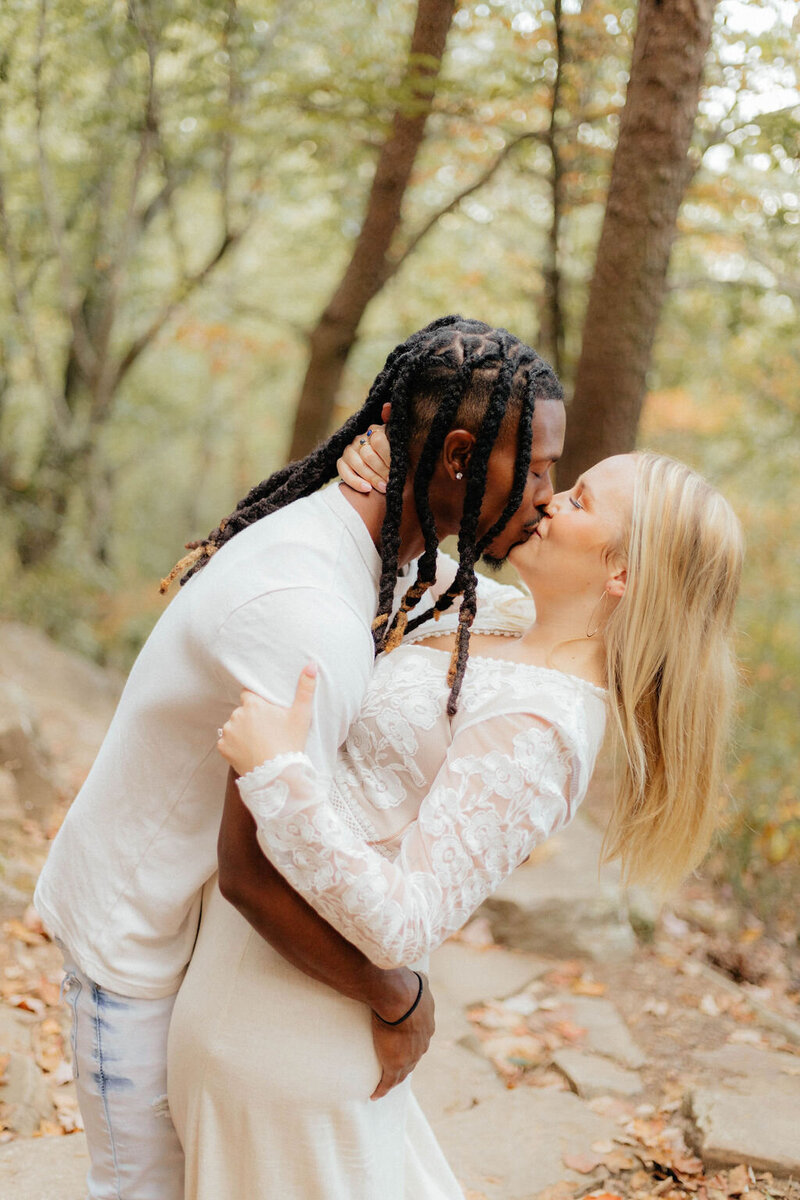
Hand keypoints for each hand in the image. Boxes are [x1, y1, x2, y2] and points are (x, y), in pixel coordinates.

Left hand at [217, 666, 316, 775]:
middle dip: (251, 718)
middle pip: (242, 711)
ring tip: (259, 743)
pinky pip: (227, 742)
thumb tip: (311, 664)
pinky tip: (249, 751)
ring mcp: (228, 732)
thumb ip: (305, 687)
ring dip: (242, 731)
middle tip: (267, 731)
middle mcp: (237, 714)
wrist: (278, 776)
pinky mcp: (223, 747)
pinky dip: (235, 746)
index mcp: (253, 704)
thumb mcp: (301, 714)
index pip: (249, 694)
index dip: (258, 702)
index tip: (266, 712)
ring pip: (234, 726)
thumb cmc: (290, 743)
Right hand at [337, 406, 391, 493]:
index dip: (388, 457)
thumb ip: (394, 423)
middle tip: (392, 482)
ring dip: (371, 477)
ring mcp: (349, 449)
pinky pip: (343, 471)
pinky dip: (355, 481)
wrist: (385, 468)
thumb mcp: (399, 440)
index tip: (398, 469)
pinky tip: (367, 489)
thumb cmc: (395, 454)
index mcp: (375, 431)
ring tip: (384, 488)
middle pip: (368, 455)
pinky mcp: (342, 462)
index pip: (379, 441)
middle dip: (382, 470)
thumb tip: (387, 406)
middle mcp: (360, 438)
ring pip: (357, 463)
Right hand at [370, 971, 434, 1099]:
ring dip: (395, 1077)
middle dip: (407, 1060)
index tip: (406, 1042)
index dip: (413, 1041)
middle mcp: (422, 1043)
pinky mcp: (395, 1065)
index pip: (420, 1038)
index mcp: (427, 1025)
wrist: (399, 998)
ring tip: (386, 1082)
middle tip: (396, 1063)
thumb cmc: (406, 986)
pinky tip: (375, 1094)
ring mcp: (410, 1056)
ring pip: (403, 1071)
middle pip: (414, 1056)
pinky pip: (388, 1081)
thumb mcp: (419, 982)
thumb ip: (419, 982)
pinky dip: (382, 1089)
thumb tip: (420, 977)